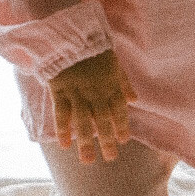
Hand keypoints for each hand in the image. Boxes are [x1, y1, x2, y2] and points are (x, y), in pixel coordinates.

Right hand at [48, 49, 135, 163]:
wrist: (69, 35)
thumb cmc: (93, 48)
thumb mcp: (114, 62)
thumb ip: (123, 82)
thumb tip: (134, 99)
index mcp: (109, 84)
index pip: (118, 109)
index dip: (121, 125)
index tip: (123, 140)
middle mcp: (95, 92)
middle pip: (102, 120)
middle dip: (107, 140)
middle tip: (110, 158)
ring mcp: (77, 93)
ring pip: (83, 121)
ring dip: (86, 142)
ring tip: (88, 160)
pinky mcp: (59, 91)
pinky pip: (62, 114)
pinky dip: (63, 129)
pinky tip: (65, 145)